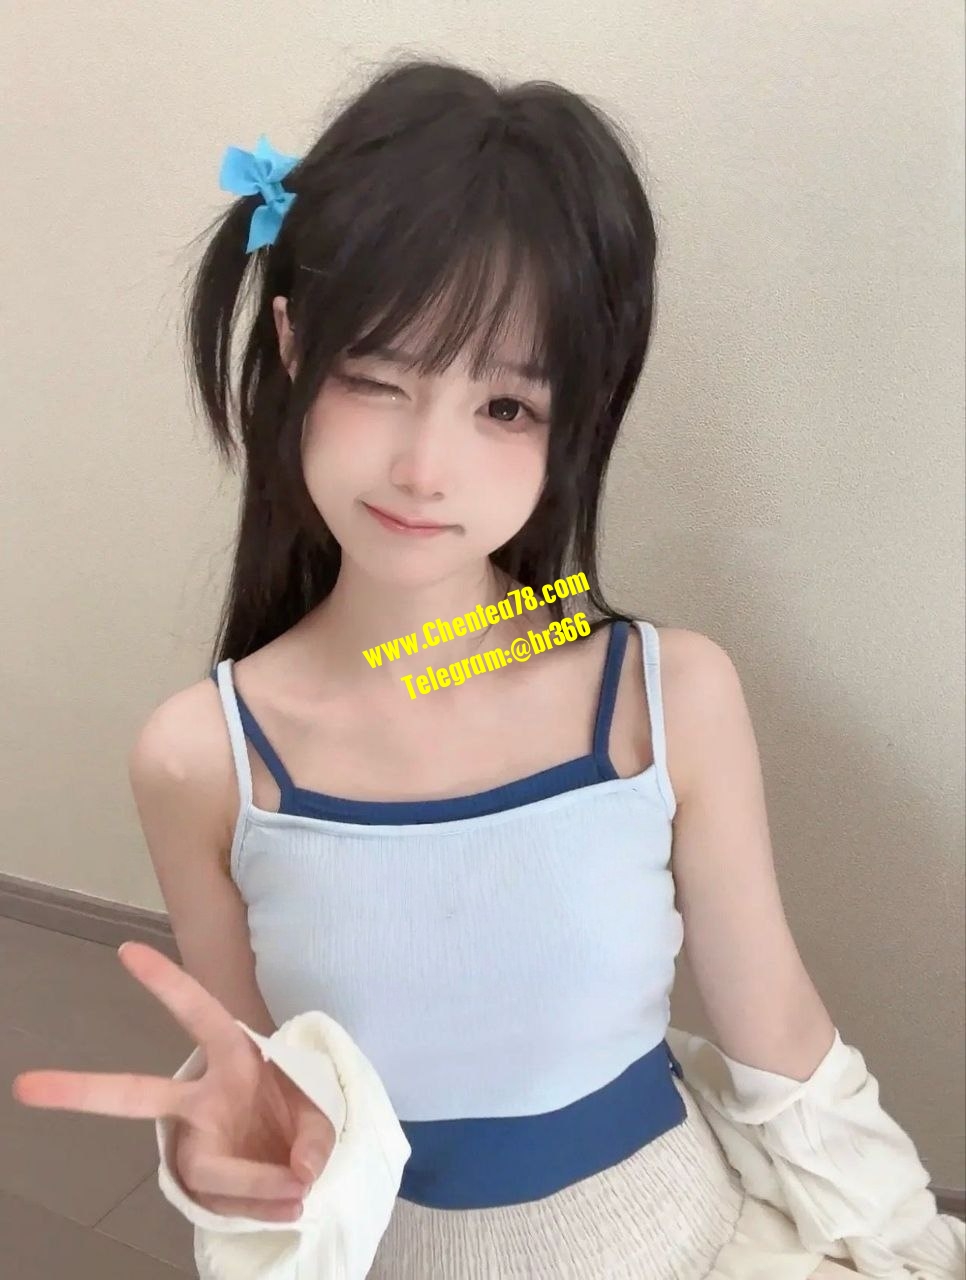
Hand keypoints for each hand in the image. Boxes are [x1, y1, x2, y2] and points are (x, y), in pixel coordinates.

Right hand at [11, 942, 335, 1222]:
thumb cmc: (303, 1112)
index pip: (199, 1012)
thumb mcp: (324, 1110)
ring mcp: (196, 1142)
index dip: (167, 982)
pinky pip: (230, 1205)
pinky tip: (289, 1206)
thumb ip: (318, 1138)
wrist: (304, 1159)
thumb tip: (299, 1177)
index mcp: (233, 1054)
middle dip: (82, 1090)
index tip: (127, 950)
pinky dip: (267, 1209)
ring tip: (299, 1195)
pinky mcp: (201, 1182)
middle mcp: (202, 1097)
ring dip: (260, 1189)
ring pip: (213, 1173)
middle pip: (137, 1095)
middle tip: (26, 1087)